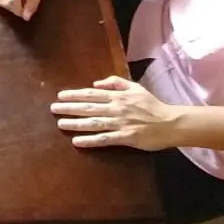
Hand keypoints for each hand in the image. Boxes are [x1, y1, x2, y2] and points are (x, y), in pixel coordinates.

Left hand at [51, 76, 178, 149]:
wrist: (169, 122)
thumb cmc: (152, 105)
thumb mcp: (135, 87)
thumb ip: (116, 82)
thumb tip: (96, 83)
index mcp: (118, 96)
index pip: (92, 94)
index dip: (75, 94)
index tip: (61, 95)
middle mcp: (116, 108)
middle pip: (89, 107)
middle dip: (70, 108)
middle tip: (53, 109)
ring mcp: (120, 123)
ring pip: (93, 122)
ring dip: (75, 123)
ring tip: (60, 123)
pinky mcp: (125, 137)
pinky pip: (104, 139)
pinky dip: (90, 140)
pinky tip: (77, 141)